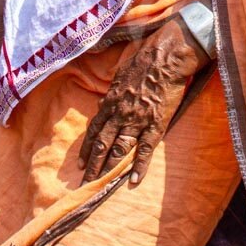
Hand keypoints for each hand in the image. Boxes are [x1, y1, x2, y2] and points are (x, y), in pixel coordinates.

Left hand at [79, 16, 208, 185]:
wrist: (165, 58)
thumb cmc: (143, 61)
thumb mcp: (120, 74)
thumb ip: (111, 92)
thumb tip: (103, 102)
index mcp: (111, 102)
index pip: (95, 131)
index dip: (86, 149)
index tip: (80, 163)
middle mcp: (119, 114)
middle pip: (102, 145)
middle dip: (92, 166)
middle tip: (84, 184)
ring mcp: (136, 121)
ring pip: (119, 150)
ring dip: (108, 170)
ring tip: (101, 187)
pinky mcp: (155, 125)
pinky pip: (144, 150)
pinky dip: (138, 167)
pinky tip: (132, 182)